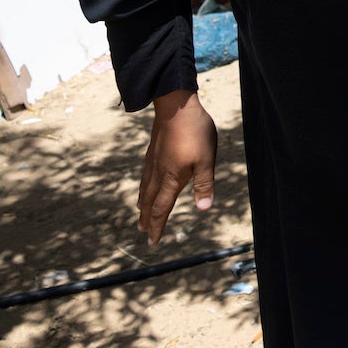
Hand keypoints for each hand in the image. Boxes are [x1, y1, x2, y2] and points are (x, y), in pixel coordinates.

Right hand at [138, 88, 217, 244]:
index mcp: (171, 178)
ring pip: (145, 189)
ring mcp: (153, 161)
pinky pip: (145, 176)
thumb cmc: (195, 132)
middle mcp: (158, 173)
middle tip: (143, 233)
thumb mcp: (206, 159)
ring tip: (141, 213)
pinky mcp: (152, 151)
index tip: (153, 242)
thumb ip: (204, 184)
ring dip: (143, 204)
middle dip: (147, 219)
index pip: (162, 208)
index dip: (158, 226)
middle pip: (150, 202)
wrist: (176, 105)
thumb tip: (203, 209)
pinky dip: (143, 188)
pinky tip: (145, 185)